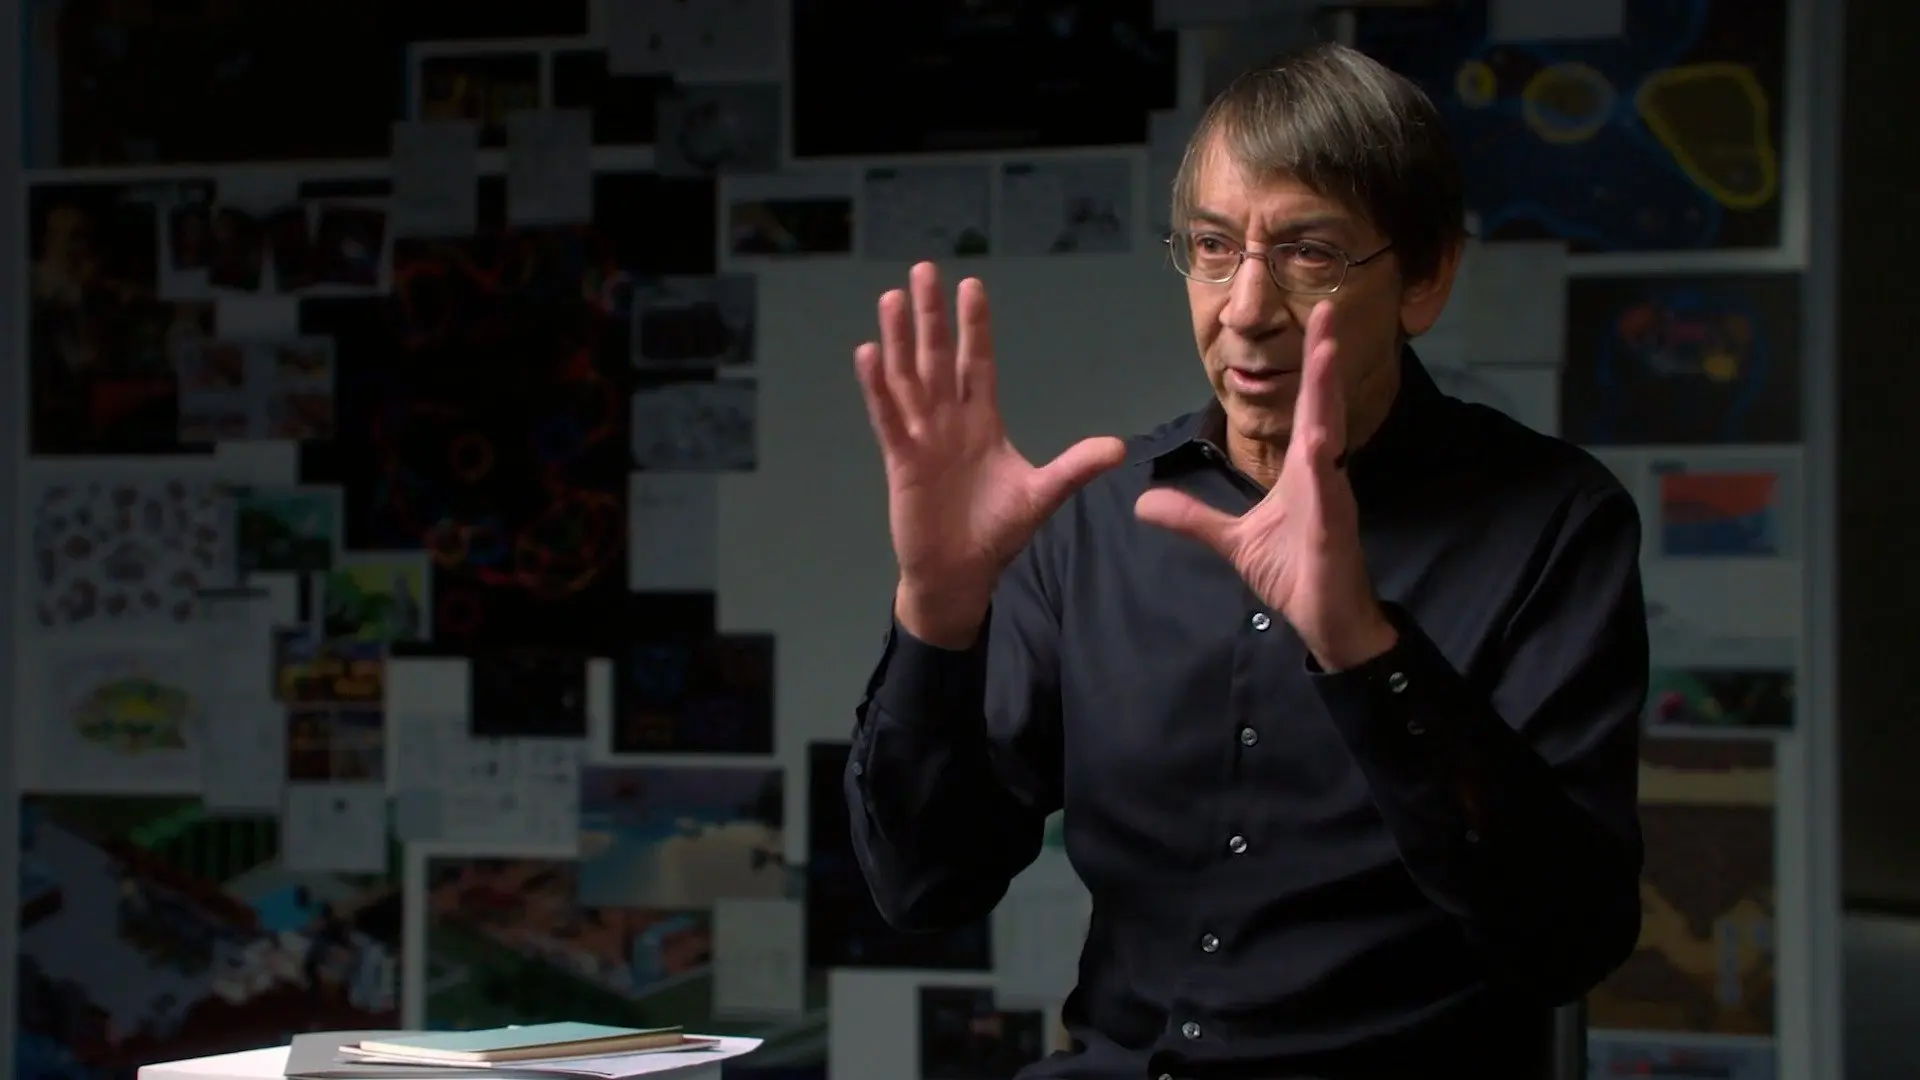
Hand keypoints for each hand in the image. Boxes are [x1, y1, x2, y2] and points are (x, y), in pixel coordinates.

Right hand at [856, 263, 1125, 646]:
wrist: (961, 573)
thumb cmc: (996, 531)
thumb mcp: (1043, 494)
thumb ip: (1075, 467)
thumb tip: (1119, 447)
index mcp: (981, 421)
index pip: (977, 362)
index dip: (973, 325)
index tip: (971, 285)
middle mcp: (948, 420)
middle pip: (938, 356)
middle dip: (931, 315)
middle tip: (924, 269)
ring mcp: (922, 437)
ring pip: (908, 378)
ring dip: (900, 339)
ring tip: (893, 298)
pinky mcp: (902, 460)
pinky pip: (889, 418)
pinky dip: (878, 388)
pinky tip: (868, 353)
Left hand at [1133, 302, 1395, 669]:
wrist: (1325, 622)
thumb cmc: (1294, 574)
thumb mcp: (1232, 541)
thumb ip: (1194, 517)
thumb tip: (1144, 503)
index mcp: (1303, 469)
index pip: (1306, 406)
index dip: (1310, 365)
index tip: (1312, 319)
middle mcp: (1323, 473)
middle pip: (1323, 405)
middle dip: (1323, 358)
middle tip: (1324, 310)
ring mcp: (1332, 498)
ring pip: (1332, 436)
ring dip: (1327, 396)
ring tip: (1326, 352)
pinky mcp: (1334, 530)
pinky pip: (1330, 493)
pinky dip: (1324, 466)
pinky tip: (1320, 441)